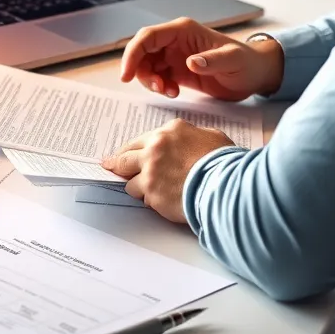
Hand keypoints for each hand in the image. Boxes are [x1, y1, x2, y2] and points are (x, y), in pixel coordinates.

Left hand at [102, 119, 234, 222]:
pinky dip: (151, 201)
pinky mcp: (152, 193)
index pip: (142, 140)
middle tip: (109, 166)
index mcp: (170, 131)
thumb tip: (187, 142)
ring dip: (138, 187)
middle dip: (116, 163)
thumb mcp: (211, 137)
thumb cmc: (223, 162)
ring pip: (130, 181)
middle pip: (125, 156)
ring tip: (152, 192)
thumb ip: (192, 136)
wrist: (225, 184)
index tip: (125, 154)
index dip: (133, 149)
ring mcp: (151, 171)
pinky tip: (163, 201)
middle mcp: (155, 148)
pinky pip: (144, 199)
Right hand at [120, 17, 282, 100]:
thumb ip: (212, 60)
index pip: (148, 37)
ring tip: (168, 91)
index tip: (126, 74)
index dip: (133, 53)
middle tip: (156, 87)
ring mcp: (175, 55)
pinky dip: (159, 87)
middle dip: (140, 70)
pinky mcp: (178, 70)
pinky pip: (157, 76)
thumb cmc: (246, 63)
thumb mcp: (232, 61)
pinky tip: (173, 93)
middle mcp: (175, 41)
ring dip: (150, 81)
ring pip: (147, 65)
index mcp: (183, 31)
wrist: (255, 75)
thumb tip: (191, 62)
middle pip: (142, 51)